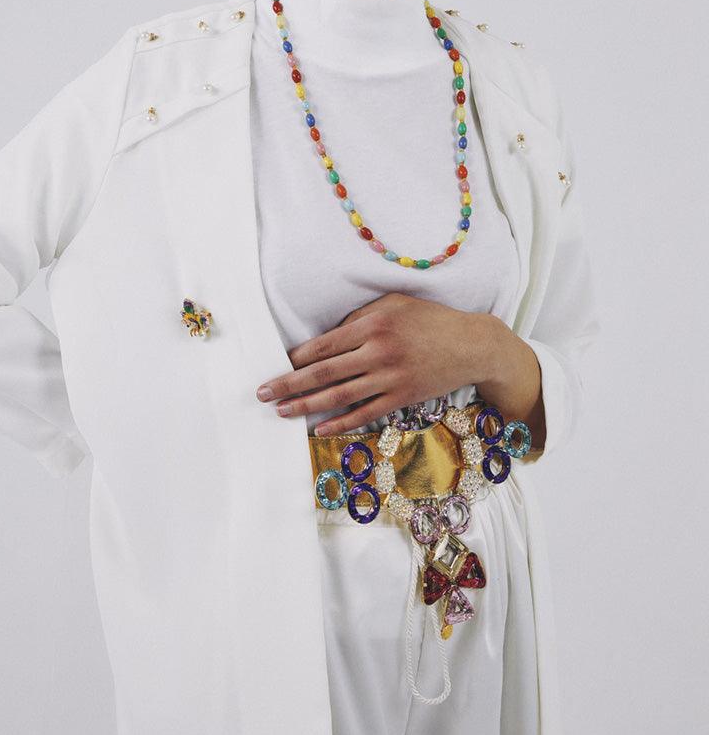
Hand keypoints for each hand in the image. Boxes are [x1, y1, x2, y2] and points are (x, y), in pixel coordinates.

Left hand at [254, 291, 497, 435]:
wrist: (471, 345)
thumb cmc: (430, 319)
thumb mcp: (393, 305)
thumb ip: (359, 319)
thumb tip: (327, 337)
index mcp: (373, 325)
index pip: (324, 345)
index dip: (297, 358)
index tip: (277, 365)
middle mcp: (378, 352)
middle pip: (324, 373)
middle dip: (289, 384)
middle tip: (263, 393)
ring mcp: (390, 378)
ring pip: (339, 396)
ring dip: (306, 406)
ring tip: (282, 412)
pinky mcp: (402, 398)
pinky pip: (365, 414)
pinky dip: (341, 423)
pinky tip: (320, 429)